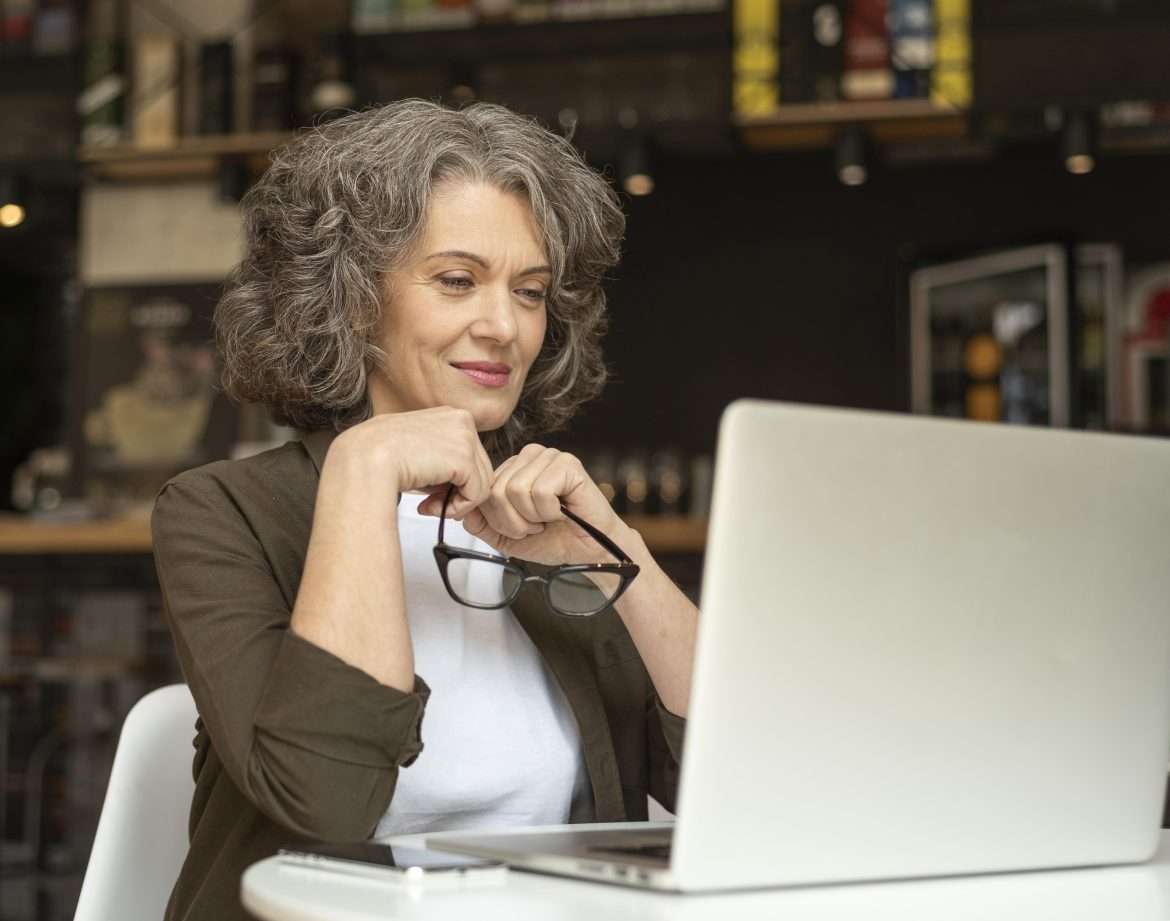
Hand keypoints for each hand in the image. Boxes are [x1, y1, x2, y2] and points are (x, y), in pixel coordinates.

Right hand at [328, 407, 493, 514]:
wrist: (363, 461)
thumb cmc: (377, 457)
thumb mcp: (414, 450)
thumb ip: (439, 458)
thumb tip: (456, 482)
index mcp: (449, 414)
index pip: (468, 453)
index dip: (453, 479)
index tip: (431, 493)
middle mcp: (461, 419)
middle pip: (479, 467)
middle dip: (457, 492)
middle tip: (430, 504)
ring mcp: (465, 437)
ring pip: (481, 482)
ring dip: (456, 502)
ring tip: (429, 506)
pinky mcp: (464, 458)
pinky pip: (477, 494)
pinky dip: (457, 508)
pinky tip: (433, 507)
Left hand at [418, 444, 625, 565]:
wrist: (589, 552)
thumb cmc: (552, 539)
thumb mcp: (503, 535)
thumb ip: (475, 519)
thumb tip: (439, 506)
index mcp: (512, 468)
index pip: (481, 487)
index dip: (492, 516)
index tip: (513, 530)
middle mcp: (529, 457)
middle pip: (495, 490)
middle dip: (512, 521)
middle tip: (534, 526)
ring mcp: (549, 457)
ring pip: (514, 489)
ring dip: (531, 518)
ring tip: (547, 520)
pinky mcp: (568, 464)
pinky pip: (539, 490)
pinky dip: (548, 511)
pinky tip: (561, 513)